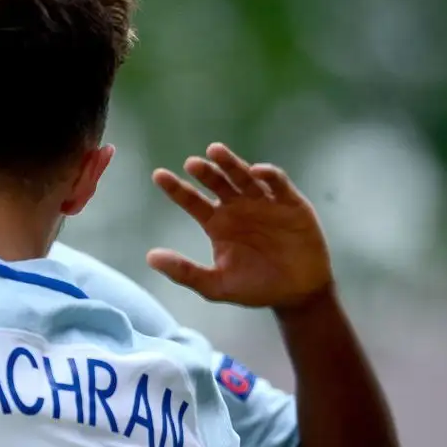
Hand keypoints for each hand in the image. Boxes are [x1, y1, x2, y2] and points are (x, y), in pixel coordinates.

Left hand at [148, 144, 332, 310]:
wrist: (296, 294)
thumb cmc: (255, 288)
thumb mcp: (215, 284)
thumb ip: (184, 271)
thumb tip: (150, 257)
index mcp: (217, 223)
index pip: (192, 200)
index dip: (176, 188)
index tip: (158, 175)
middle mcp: (237, 208)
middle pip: (217, 183)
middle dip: (205, 172)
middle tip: (191, 163)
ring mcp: (263, 203)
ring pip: (244, 177)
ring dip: (231, 163)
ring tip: (215, 151)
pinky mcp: (291, 204)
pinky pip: (278, 184)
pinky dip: (268, 175)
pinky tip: (256, 171)